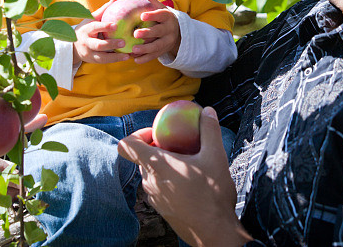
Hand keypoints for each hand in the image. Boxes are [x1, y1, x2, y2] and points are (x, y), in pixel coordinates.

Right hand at [73, 0, 130, 64]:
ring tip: (127, 55)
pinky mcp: (93, 61)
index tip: (116, 25)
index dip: (105, 26)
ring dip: (115, 57)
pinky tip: (126, 58)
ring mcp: (89, 53)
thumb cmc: (86, 28)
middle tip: (124, 42)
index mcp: (86, 30)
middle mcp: (86, 42)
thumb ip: (103, 11)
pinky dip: (115, 60)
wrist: (72, 46)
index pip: (95, 27)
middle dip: (111, 44)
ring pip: (102, 57)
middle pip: (99, 45)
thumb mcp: (91, 19)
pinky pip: (105, 61)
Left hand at [118, 107, 251, 246]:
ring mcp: (154, 198)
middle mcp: (149, 181)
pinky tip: (190, 183)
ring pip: (150, 174)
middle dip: (157, 148)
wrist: (214, 233)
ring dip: (164, 166)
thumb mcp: (216, 156)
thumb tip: (207, 110)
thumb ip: (210, 130)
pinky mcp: (161, 209)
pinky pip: (158, 188)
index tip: (157, 133)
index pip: (126, 145)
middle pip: (141, 158)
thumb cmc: (213, 194)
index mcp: (156, 165)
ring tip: (188, 164)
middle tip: (178, 145)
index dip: (137, 134)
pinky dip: (168, 181)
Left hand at [131, 0, 180, 63]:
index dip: (152, 15)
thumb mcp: (160, 8)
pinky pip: (155, 56)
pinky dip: (145, 58)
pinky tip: (135, 59)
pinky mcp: (164, 51)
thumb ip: (150, 1)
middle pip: (159, 31)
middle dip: (148, 33)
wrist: (178, 33)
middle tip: (135, 34)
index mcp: (168, 17)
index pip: (161, 15)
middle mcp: (170, 29)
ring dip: (145, 48)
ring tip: (133, 49)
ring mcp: (168, 42)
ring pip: (157, 46)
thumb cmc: (163, 18)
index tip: (142, 16)